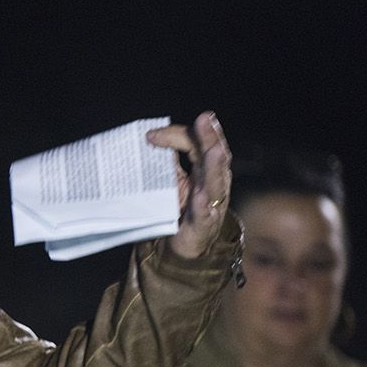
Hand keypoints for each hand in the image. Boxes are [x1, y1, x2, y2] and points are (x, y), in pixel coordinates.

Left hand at [146, 111, 231, 258]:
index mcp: (205, 169)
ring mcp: (211, 205)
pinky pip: (205, 215)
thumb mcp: (171, 180)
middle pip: (215, 157)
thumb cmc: (177, 208)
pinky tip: (200, 198)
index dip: (177, 135)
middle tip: (204, 119)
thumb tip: (150, 137)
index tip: (151, 135)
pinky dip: (203, 206)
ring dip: (215, 166)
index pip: (197, 145)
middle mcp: (212, 183)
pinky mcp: (203, 226)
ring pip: (216, 183)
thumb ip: (166, 160)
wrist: (179, 246)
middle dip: (210, 137)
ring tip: (215, 151)